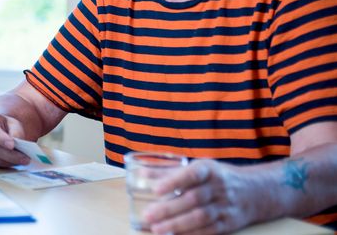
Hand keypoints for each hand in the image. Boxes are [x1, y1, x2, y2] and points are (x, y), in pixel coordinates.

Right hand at [0, 112, 30, 167]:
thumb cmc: (6, 127)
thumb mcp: (14, 124)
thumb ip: (16, 132)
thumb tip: (17, 145)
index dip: (1, 138)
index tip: (12, 145)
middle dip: (11, 156)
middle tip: (26, 159)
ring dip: (10, 161)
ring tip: (22, 160)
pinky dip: (4, 164)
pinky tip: (12, 161)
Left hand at [144, 160, 258, 234]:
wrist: (255, 191)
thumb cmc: (217, 178)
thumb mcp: (199, 168)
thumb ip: (170, 172)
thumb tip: (141, 172)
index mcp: (209, 170)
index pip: (192, 174)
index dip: (174, 181)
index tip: (156, 189)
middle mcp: (219, 188)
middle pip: (194, 199)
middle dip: (169, 208)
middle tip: (148, 215)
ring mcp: (225, 207)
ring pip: (201, 217)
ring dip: (177, 224)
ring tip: (157, 229)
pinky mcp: (228, 224)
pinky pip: (209, 231)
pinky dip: (191, 234)